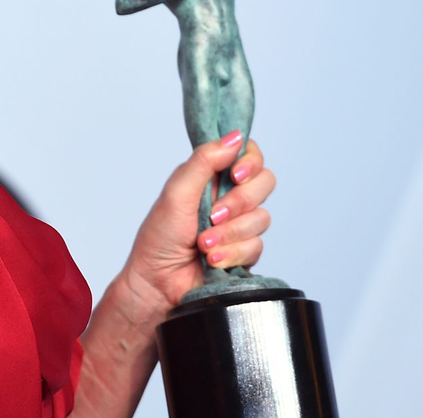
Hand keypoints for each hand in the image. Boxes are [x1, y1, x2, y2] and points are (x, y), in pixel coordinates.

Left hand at [121, 134, 275, 315]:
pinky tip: (212, 260)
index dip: (250, 161)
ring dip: (230, 233)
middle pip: (264, 183)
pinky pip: (257, 246)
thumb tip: (236, 137)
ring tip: (203, 244)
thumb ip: (204, 161)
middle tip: (213, 215)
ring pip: (262, 218)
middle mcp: (228, 196)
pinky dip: (232, 253)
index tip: (236, 174)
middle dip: (240, 202)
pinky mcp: (243, 252)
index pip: (249, 154)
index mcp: (211, 176)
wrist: (158, 284)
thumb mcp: (176, 191)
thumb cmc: (159, 236)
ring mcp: (238, 225)